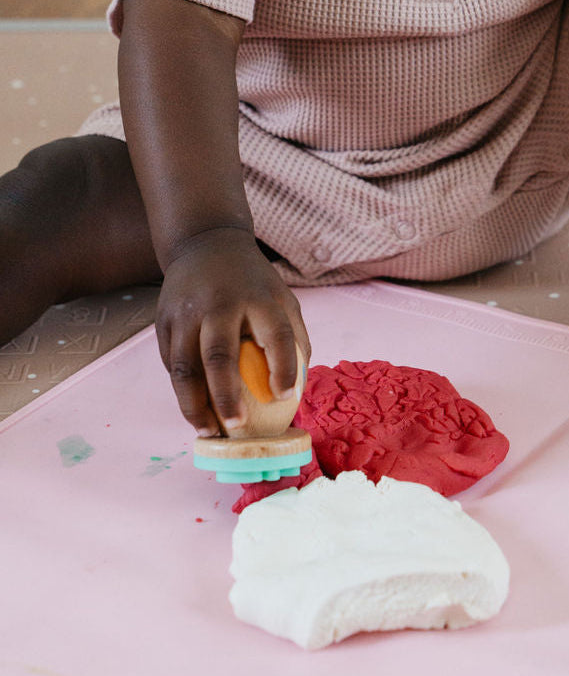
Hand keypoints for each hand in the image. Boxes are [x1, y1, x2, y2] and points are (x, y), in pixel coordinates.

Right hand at [155, 227, 310, 435]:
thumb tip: (296, 390)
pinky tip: (195, 411)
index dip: (284, 367)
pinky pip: (171, 364)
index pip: (275, 335)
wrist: (205, 243)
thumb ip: (292, 337)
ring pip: (184, 367)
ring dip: (194, 405)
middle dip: (226, 396)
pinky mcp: (163, 321)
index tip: (285, 397)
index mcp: (259, 297)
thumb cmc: (253, 282)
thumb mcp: (281, 297)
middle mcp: (220, 304)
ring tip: (209, 432)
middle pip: (219, 356)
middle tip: (236, 426)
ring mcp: (186, 312)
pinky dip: (182, 391)